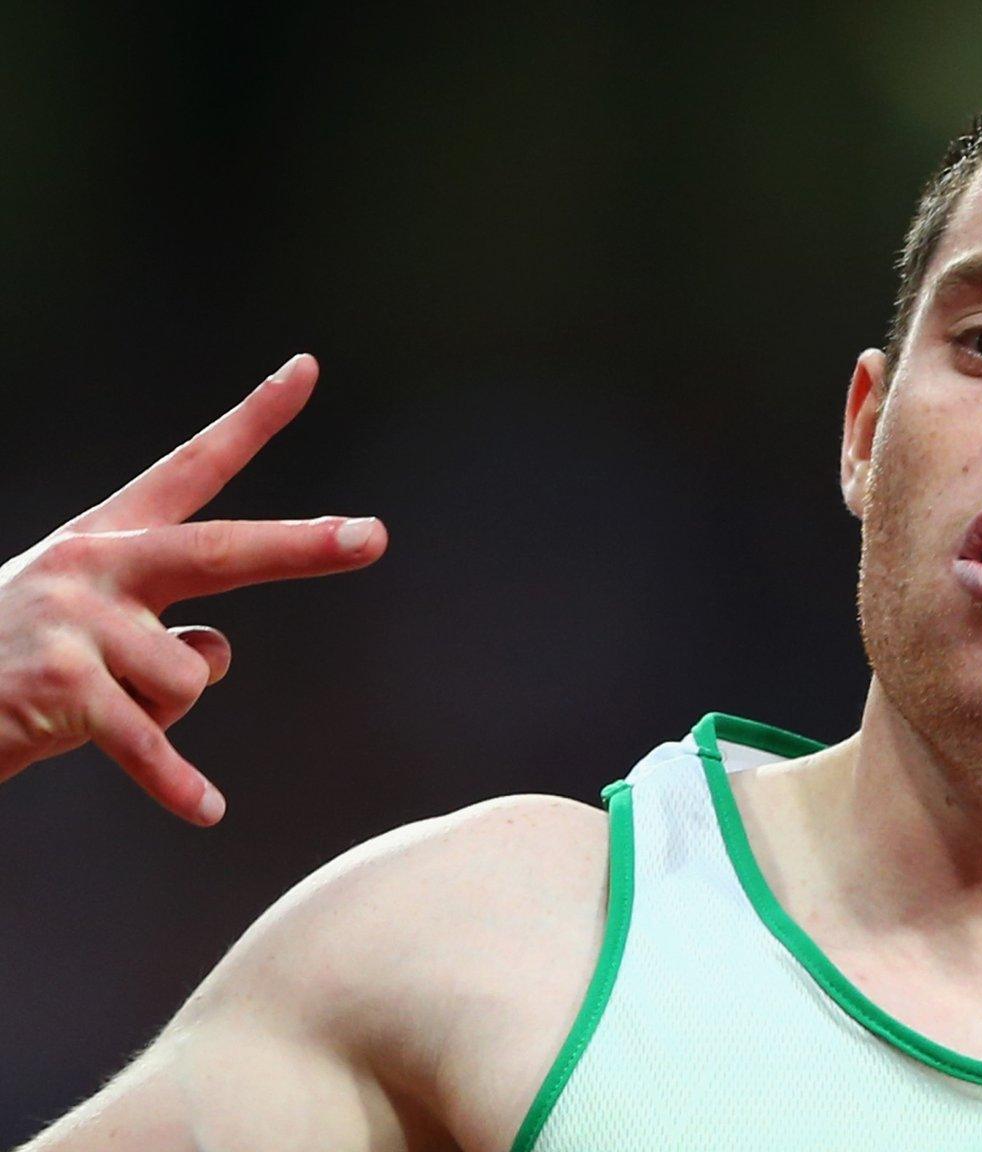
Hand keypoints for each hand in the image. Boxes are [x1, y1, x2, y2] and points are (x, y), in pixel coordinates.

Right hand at [0, 354, 386, 825]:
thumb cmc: (11, 665)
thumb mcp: (88, 627)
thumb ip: (162, 627)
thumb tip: (215, 651)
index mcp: (105, 537)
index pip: (192, 467)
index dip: (254, 419)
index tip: (308, 368)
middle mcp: (93, 565)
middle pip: (223, 552)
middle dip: (304, 547)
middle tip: (375, 536)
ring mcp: (74, 624)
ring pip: (194, 677)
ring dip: (166, 713)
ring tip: (94, 708)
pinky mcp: (60, 690)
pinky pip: (150, 744)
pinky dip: (175, 782)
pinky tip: (207, 809)